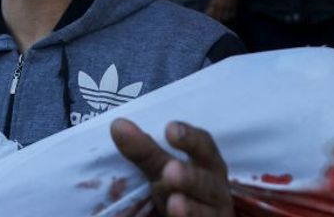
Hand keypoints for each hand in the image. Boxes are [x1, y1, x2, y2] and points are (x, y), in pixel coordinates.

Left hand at [111, 119, 233, 216]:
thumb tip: (118, 125)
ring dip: (190, 208)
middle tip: (170, 170)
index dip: (190, 138)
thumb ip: (145, 151)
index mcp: (208, 164)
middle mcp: (216, 188)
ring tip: (174, 203)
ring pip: (203, 211)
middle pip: (206, 182)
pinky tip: (174, 216)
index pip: (204, 147)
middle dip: (190, 177)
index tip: (171, 129)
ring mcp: (213, 213)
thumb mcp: (164, 170)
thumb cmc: (182, 189)